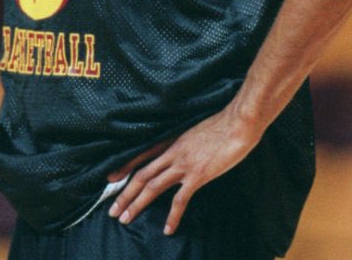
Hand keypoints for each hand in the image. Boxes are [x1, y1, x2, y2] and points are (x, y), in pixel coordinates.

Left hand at [107, 108, 260, 234]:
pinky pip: (180, 199)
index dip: (126, 167)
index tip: (111, 178)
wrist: (239, 122)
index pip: (143, 155)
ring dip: (137, 204)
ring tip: (125, 219)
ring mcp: (184, 164)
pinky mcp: (198, 174)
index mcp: (174, 140)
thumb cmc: (225, 123)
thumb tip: (188, 149)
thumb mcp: (199, 129)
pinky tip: (168, 229)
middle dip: (125, 194)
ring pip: (152, 186)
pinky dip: (173, 216)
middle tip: (113, 211)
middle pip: (142, 175)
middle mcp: (174, 152)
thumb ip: (189, 141)